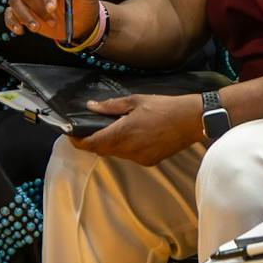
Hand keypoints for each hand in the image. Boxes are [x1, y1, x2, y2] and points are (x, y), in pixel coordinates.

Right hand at [4, 0, 100, 42]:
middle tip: (53, 23)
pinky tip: (20, 31)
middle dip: (38, 10)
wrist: (81, 23)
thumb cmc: (84, 4)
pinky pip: (9, 14)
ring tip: (36, 28)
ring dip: (23, 15)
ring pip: (15, 2)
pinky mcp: (23, 13)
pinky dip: (12, 22)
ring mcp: (29, 1)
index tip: (52, 9)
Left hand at [69, 93, 204, 166]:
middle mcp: (128, 150)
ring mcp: (139, 158)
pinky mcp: (149, 161)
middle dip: (92, 142)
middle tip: (89, 128)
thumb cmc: (163, 107)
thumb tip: (91, 106)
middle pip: (101, 150)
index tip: (71, 134)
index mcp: (122, 133)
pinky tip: (133, 135)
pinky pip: (130, 156)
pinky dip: (125, 148)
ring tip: (113, 128)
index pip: (91, 144)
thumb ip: (111, 106)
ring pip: (115, 154)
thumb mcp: (135, 101)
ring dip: (110, 144)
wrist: (191, 121)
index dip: (78, 141)